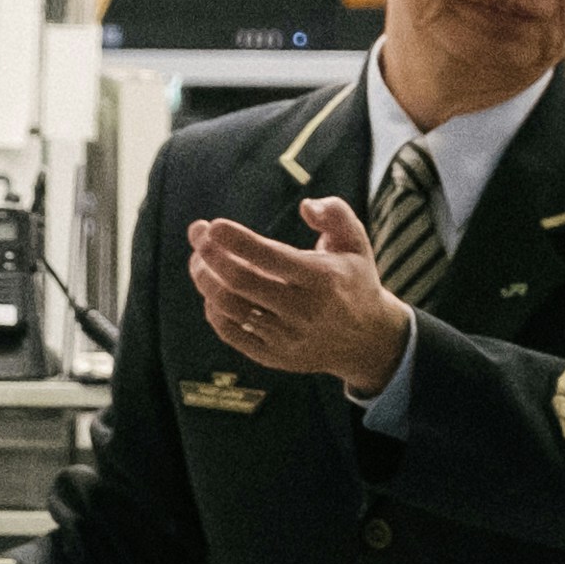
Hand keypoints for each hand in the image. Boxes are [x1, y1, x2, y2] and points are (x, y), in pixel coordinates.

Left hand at [192, 199, 416, 398]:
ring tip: (199, 260)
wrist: (367, 341)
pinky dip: (213, 309)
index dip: (237, 240)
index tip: (213, 225)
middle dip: (210, 255)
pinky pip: (231, 333)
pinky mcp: (274, 357)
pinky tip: (212, 290)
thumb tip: (305, 206)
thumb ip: (335, 213)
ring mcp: (287, 337)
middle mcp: (304, 310)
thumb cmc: (353, 281)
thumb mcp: (356, 242)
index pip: (271, 257)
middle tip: (198, 234)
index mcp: (323, 278)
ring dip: (205, 279)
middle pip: (241, 281)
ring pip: (230, 308)